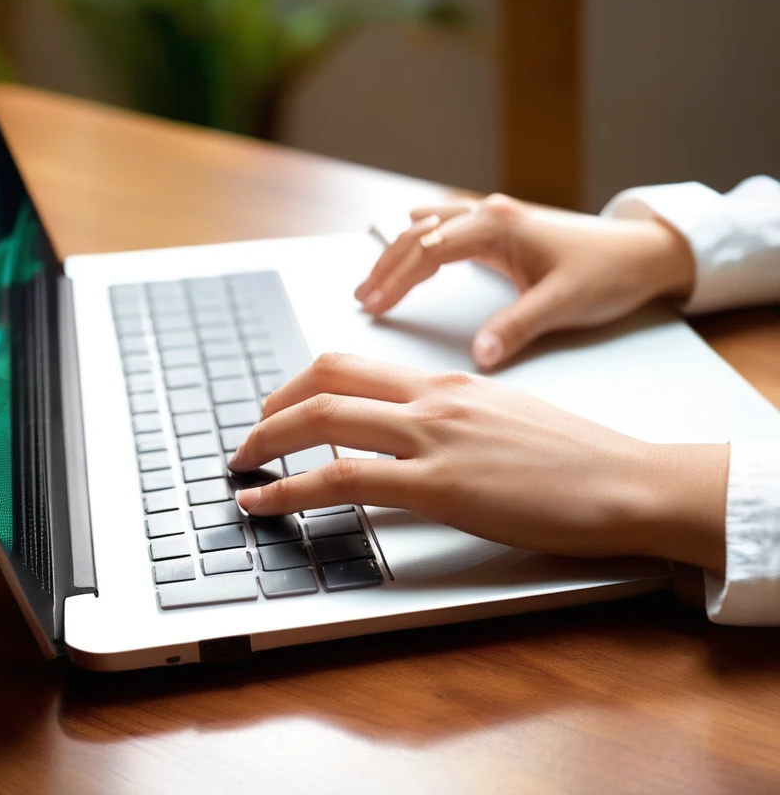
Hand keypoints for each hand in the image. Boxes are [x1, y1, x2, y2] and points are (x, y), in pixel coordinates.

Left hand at [229, 354, 727, 572]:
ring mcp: (433, 437)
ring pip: (324, 420)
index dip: (301, 385)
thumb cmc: (575, 457)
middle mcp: (431, 398)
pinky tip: (266, 504)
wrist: (628, 481)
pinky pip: (344, 480)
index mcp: (446, 382)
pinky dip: (291, 490)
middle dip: (272, 408)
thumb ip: (449, 418)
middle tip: (249, 438)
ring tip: (241, 467)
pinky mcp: (440, 486)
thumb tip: (409, 433)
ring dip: (267, 442)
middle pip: (325, 380)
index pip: (351, 366)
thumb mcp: (502, 418)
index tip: (278, 410)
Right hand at [355, 194, 695, 368]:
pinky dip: (421, 241)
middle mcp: (490, 215)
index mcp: (497, 228)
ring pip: (429, 227)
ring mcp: (495, 217)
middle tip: (363, 300)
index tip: (373, 306)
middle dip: (386, 267)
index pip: (428, 250)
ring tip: (374, 282)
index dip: (396, 278)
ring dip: (399, 253)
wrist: (645, 252)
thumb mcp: (562, 304)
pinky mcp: (502, 226)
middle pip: (419, 236)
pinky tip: (410, 245)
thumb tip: (478, 358)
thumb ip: (515, 328)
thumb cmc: (608, 272)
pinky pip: (446, 225)